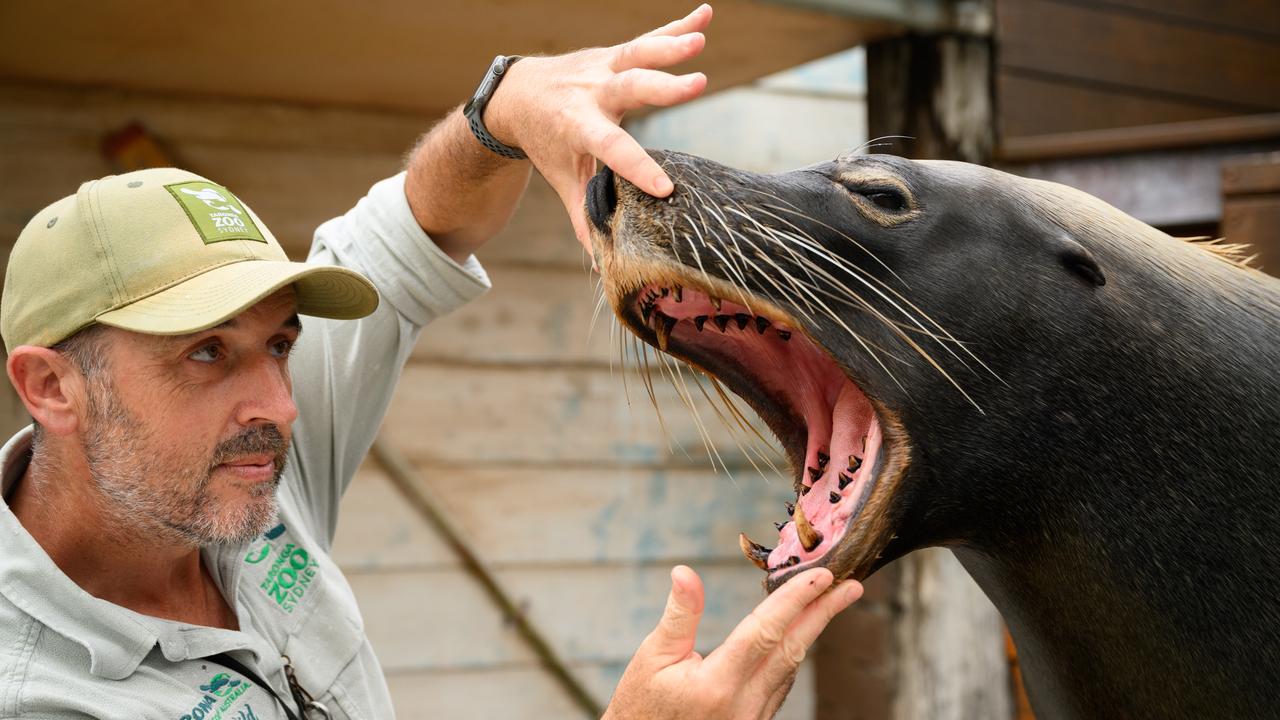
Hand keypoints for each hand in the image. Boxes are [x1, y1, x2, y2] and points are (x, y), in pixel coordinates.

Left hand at [484, 5, 713, 251]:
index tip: (666, 188)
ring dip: (669, 45)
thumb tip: (600, 259)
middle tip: (696, 86)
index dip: (637, 169)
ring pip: (637, 53)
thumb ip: (582, 213)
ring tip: (699, 41)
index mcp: (579, 126)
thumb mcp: (561, 176)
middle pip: (628, 87)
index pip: (612, 149)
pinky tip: (706, 14)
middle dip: (661, 86)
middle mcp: (591, 91)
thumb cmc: (545, 140)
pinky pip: (649, 36)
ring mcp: (603, 66)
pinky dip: (677, 24)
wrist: (518, 92)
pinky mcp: (614, 52)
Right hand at [603, 565, 862, 719]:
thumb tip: (685, 573)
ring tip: (830, 602)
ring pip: (790, 669)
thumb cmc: (640, 706)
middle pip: (793, 650)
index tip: (820, 575)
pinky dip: (792, 657)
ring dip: (811, 633)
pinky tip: (800, 637)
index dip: (795, 600)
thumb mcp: (651, 657)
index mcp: (717, 685)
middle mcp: (743, 706)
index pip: (766, 632)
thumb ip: (679, 615)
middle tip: (851, 585)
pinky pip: (780, 687)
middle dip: (823, 614)